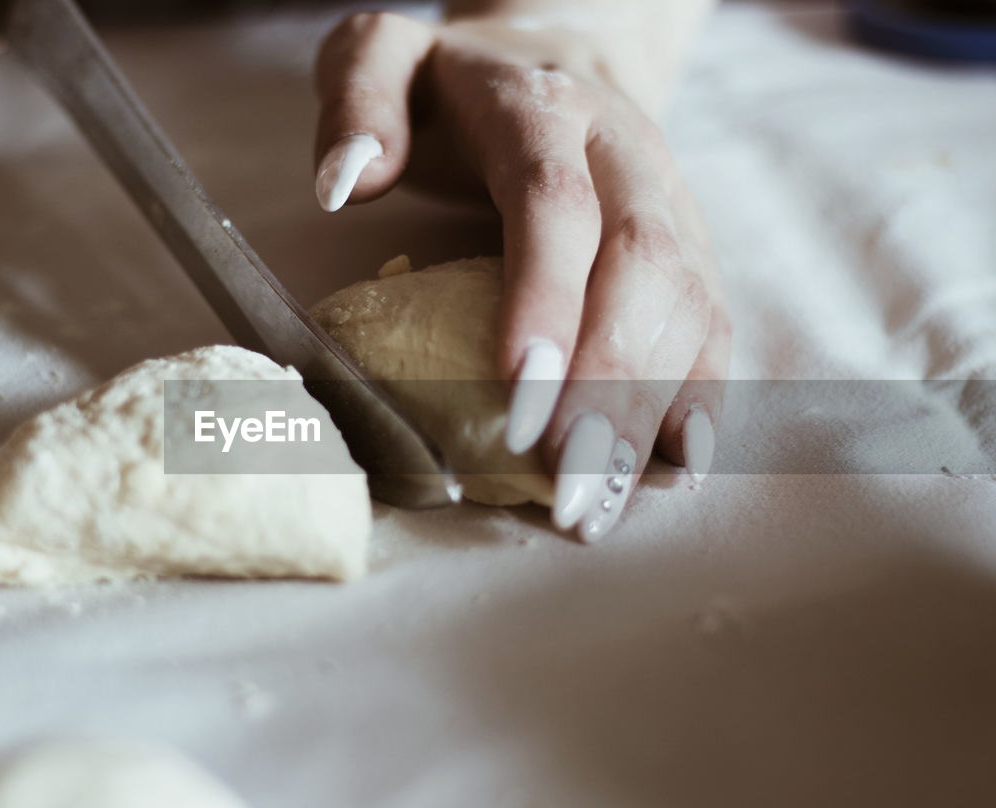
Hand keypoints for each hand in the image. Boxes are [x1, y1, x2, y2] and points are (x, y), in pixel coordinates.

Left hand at [313, 10, 729, 541]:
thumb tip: (345, 184)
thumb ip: (357, 99)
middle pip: (638, 268)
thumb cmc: (456, 85)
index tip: (520, 393)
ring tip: (602, 503)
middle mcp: (624, 154)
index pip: (553, 203)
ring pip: (686, 307)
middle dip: (607, 386)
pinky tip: (672, 467)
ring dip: (650, 413)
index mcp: (543, 109)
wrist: (564, 55)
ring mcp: (671, 202)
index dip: (545, 297)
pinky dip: (700, 397)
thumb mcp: (385, 55)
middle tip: (566, 487)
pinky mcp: (694, 249)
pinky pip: (712, 324)